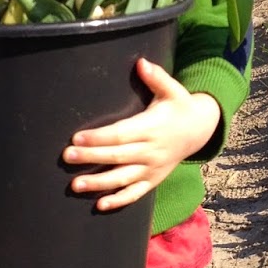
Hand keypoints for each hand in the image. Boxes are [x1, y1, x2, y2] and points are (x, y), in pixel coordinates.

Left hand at [62, 58, 220, 211]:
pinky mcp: (153, 180)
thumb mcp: (173, 90)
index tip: (76, 138)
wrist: (200, 130)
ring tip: (75, 185)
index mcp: (152, 128)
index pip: (121, 134)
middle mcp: (152, 151)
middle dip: (91, 158)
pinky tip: (99, 205)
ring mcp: (153, 168)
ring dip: (99, 184)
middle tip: (67, 157)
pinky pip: (135, 193)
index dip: (98, 137)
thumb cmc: (179, 106)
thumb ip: (157, 78)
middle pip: (117, 156)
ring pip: (123, 179)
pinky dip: (119, 201)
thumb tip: (141, 63)